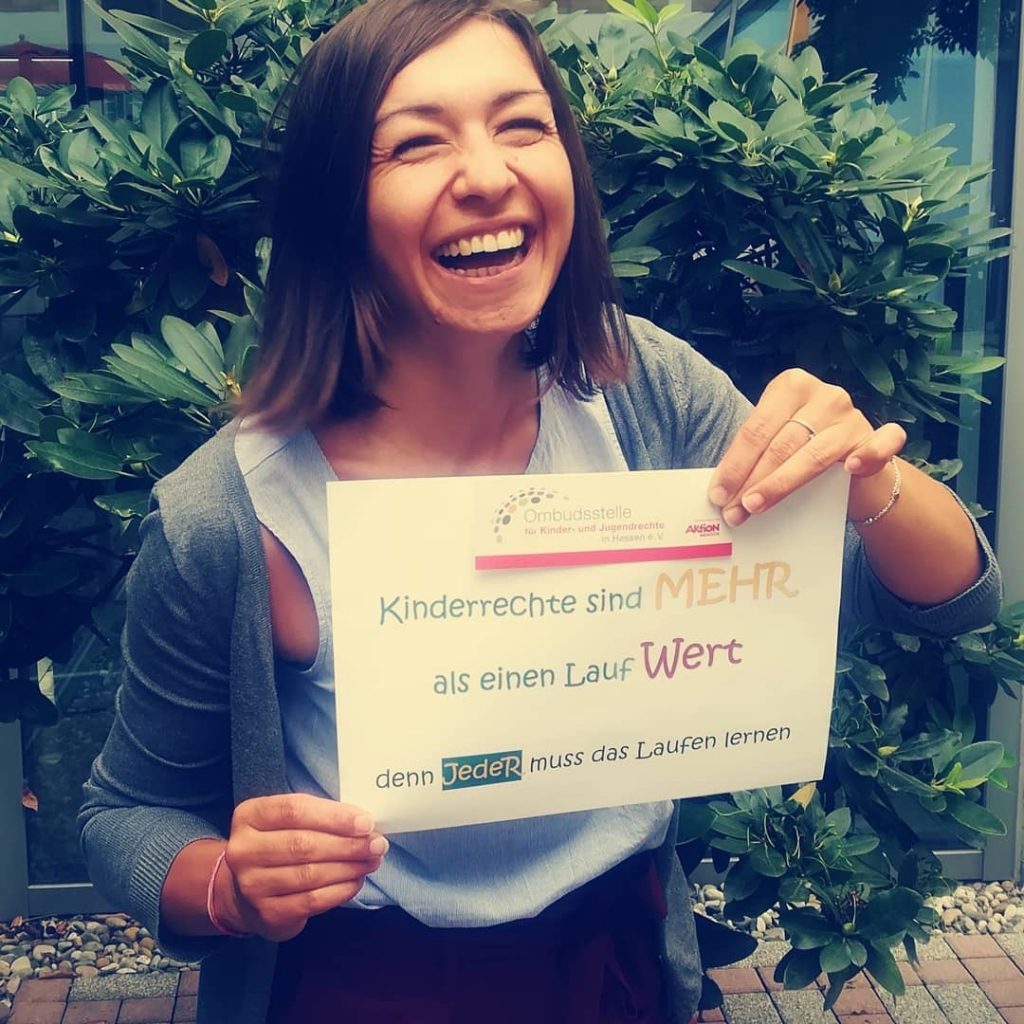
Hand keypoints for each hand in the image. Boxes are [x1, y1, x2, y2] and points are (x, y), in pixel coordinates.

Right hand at [216, 793, 386, 941]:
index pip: (294, 810)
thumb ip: (319, 816)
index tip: (366, 822)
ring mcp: (251, 885)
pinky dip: (341, 890)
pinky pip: (312, 901)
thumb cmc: (279, 844)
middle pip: (303, 844)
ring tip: (372, 860)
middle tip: (377, 844)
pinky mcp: (267, 913)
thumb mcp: (288, 821)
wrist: (245, 891)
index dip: (334, 816)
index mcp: (249, 816)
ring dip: (349, 867)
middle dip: (348, 844)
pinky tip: (357, 880)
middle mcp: (243, 850)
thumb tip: (365, 825)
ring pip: (310, 874)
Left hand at [707, 368, 905, 526]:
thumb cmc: (802, 451)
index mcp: (790, 387)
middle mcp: (824, 396)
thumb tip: (721, 491)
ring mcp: (852, 416)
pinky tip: (850, 469)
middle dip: (751, 480)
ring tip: (755, 506)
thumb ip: (754, 456)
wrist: (853, 464)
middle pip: (780, 444)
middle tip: (732, 510)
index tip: (717, 494)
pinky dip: (867, 455)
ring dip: (781, 484)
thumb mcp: (775, 443)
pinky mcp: (878, 437)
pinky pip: (879, 444)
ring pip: (812, 455)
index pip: (756, 429)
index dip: (734, 464)